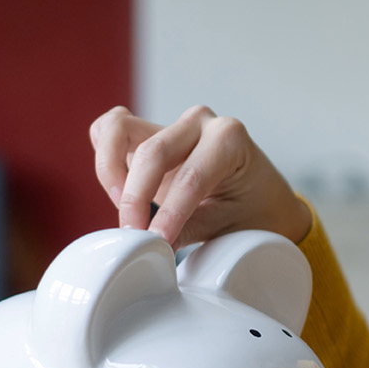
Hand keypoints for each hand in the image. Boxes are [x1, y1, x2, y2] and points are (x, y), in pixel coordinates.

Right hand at [88, 105, 310, 249]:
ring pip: (117, 128)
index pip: (190, 176)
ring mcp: (171, 123)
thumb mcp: (228, 226)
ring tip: (124, 208)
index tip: (156, 241)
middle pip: (150, 151)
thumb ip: (187, 231)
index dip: (169, 212)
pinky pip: (109, 130)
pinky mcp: (148, 133)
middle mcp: (199, 122)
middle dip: (135, 197)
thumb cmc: (253, 211)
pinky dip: (105, 159)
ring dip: (110, 171)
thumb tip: (149, 245)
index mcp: (229, 139)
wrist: (263, 199)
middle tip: (134, 234)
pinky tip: (121, 191)